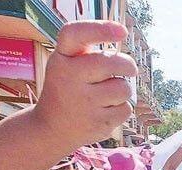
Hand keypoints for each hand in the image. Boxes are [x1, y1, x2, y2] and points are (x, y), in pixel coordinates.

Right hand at [33, 21, 137, 151]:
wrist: (51, 128)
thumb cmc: (66, 90)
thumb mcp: (66, 65)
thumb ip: (87, 53)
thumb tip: (122, 43)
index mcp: (61, 59)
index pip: (75, 34)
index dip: (100, 29)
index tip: (121, 31)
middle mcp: (69, 78)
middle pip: (111, 62)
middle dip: (128, 65)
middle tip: (129, 69)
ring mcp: (83, 103)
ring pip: (123, 88)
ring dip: (123, 90)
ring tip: (107, 95)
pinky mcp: (97, 123)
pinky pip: (125, 109)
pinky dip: (121, 109)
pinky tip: (105, 111)